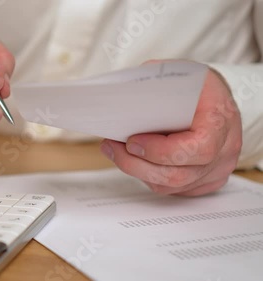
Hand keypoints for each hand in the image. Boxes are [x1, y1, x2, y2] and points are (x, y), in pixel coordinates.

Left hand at [100, 62, 241, 195]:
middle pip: (179, 174)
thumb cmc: (194, 86)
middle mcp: (225, 149)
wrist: (213, 97)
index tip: (132, 141)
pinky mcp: (208, 180)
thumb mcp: (174, 74)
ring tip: (116, 152)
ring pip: (173, 185)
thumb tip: (118, 100)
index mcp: (220, 119)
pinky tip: (136, 161)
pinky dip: (151, 177)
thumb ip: (150, 87)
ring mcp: (218, 168)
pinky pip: (175, 189)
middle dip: (138, 164)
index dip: (161, 151)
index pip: (198, 148)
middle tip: (114, 147)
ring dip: (138, 171)